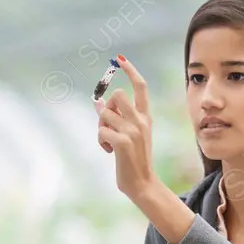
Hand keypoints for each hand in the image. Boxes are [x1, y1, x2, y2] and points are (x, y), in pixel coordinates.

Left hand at [96, 57, 156, 201]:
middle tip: (108, 124)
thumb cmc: (133, 160)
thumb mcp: (128, 135)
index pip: (141, 87)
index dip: (130, 71)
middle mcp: (141, 121)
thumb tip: (98, 102)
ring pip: (105, 113)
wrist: (143, 183)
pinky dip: (100, 141)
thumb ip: (117, 118)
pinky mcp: (123, 142)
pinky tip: (109, 152)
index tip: (119, 59)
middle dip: (107, 107)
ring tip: (108, 143)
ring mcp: (133, 131)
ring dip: (100, 127)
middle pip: (117, 94)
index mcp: (146, 117)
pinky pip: (101, 131)